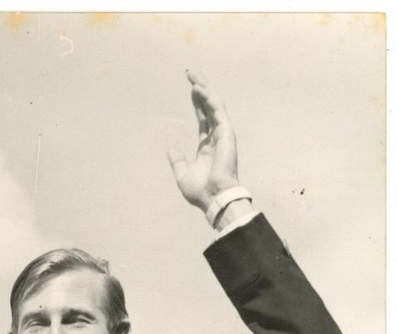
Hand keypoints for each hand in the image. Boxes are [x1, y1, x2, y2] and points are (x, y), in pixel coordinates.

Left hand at [167, 70, 238, 213]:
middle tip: (192, 72)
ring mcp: (223, 133)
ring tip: (194, 74)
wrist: (214, 198)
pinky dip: (208, 99)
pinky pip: (217, 110)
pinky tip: (198, 89)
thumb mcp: (183, 175)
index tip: (191, 88)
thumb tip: (170, 148)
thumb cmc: (202, 191)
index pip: (203, 117)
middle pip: (209, 105)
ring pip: (214, 103)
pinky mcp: (226, 133)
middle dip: (202, 88)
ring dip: (204, 88)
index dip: (197, 101)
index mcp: (207, 145)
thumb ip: (178, 161)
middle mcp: (217, 136)